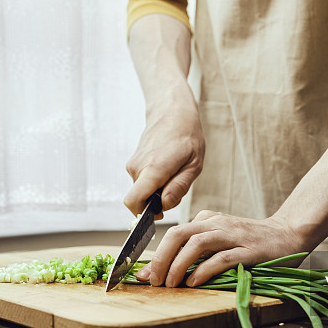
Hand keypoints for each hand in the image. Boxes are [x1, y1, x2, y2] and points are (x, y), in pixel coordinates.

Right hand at [123, 99, 204, 215]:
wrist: (171, 112)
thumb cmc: (187, 136)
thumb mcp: (194, 164)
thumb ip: (179, 187)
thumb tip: (164, 206)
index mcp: (154, 168)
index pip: (133, 201)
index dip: (143, 215)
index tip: (160, 212)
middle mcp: (138, 168)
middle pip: (141, 200)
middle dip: (158, 202)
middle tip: (177, 184)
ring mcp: (133, 165)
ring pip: (142, 192)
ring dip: (158, 190)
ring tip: (174, 171)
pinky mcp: (133, 164)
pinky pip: (142, 183)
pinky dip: (155, 182)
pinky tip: (167, 168)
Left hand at [135, 210, 305, 286]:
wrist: (287, 235)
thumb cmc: (250, 242)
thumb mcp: (219, 239)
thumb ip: (195, 251)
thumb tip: (162, 270)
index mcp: (207, 220)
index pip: (174, 233)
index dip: (156, 254)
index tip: (143, 274)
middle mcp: (217, 224)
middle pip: (179, 235)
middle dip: (162, 258)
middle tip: (153, 280)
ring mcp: (233, 235)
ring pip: (197, 244)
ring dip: (179, 265)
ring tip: (170, 284)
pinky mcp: (249, 250)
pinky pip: (222, 258)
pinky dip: (205, 270)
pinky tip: (194, 283)